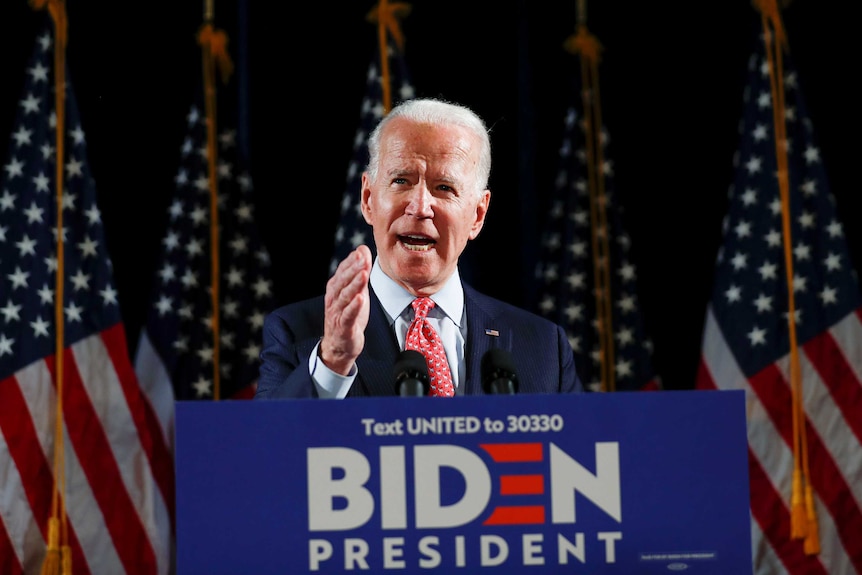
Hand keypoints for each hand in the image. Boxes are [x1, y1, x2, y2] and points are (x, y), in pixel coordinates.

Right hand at [320, 245, 372, 374]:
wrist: (340, 345)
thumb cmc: (348, 316)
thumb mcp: (356, 291)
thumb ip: (359, 272)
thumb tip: (363, 249)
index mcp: (335, 288)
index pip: (342, 271)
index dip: (351, 261)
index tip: (361, 251)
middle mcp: (333, 298)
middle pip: (342, 281)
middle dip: (353, 269)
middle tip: (363, 259)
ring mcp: (337, 312)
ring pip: (345, 296)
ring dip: (354, 284)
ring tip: (363, 274)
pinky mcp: (343, 326)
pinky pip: (348, 315)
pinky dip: (354, 306)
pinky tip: (360, 298)